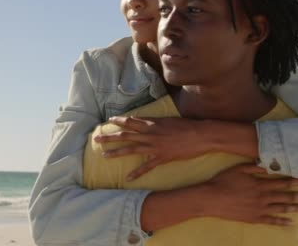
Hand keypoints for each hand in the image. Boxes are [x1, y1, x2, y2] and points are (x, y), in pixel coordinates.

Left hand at [94, 116, 210, 180]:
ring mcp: (155, 146)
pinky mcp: (162, 158)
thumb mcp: (169, 119)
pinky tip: (128, 178)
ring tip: (104, 156)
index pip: (131, 121)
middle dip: (110, 137)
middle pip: (126, 135)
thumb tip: (145, 120)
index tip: (108, 121)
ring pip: (131, 150)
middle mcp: (150, 134)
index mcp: (152, 123)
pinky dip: (137, 173)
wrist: (201, 135)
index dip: (119, 121)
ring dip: (116, 153)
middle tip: (96, 139)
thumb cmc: (187, 126)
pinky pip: (147, 167)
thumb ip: (155, 121)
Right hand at [203, 164, 297, 225]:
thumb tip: (268, 165)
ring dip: (294, 208)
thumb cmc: (223, 181)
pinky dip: (282, 222)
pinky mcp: (253, 218)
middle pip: (284, 196)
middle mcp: (262, 197)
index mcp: (259, 184)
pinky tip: (290, 222)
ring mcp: (259, 209)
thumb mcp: (238, 169)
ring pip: (280, 209)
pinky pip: (271, 221)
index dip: (294, 181)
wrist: (211, 199)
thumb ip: (254, 167)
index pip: (281, 182)